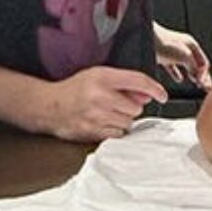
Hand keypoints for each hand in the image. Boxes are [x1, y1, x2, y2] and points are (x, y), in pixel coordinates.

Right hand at [37, 65, 166, 141]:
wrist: (49, 106)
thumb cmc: (74, 89)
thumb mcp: (98, 76)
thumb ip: (124, 84)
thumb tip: (147, 96)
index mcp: (102, 77)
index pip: (138, 81)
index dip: (154, 89)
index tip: (162, 95)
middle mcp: (99, 96)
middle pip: (135, 107)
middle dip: (130, 107)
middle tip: (115, 104)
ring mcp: (95, 115)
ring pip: (128, 123)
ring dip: (122, 120)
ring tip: (107, 113)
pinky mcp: (92, 131)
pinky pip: (117, 134)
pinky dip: (114, 131)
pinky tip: (102, 123)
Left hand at [153, 23, 211, 89]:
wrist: (143, 38)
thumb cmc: (164, 42)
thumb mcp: (185, 56)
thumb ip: (194, 67)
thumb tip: (199, 77)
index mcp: (192, 45)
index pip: (204, 63)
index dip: (205, 75)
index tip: (205, 85)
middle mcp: (184, 48)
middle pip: (196, 64)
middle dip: (200, 76)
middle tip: (204, 87)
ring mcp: (173, 52)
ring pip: (186, 66)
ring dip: (190, 75)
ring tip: (194, 83)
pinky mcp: (163, 57)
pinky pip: (173, 68)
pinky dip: (177, 74)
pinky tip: (178, 79)